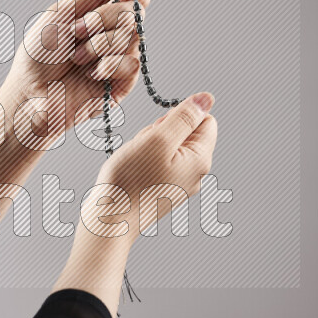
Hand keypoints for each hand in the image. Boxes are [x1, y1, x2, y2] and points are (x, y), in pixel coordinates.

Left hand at [0, 0, 151, 146]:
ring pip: (134, 37)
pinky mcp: (123, 84)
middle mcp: (113, 36)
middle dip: (104, 18)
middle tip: (76, 32)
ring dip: (100, 44)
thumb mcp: (61, 13)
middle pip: (134, 13)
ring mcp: (119, 60)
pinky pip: (132, 63)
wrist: (30, 94)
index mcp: (99, 17)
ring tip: (76, 58)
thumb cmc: (38, 57)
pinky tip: (91, 74)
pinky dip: (109, 65)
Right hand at [85, 91, 217, 243]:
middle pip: (185, 133)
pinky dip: (144, 159)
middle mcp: (196, 174)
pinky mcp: (163, 190)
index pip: (205, 120)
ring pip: (168, 146)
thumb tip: (207, 98)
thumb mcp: (158, 138)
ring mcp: (180, 184)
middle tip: (144, 146)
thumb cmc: (130, 180)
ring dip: (150, 144)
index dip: (180, 116)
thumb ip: (184, 116)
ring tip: (135, 158)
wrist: (110, 220)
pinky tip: (132, 169)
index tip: (160, 130)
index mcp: (200, 160)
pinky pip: (157, 162)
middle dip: (162, 131)